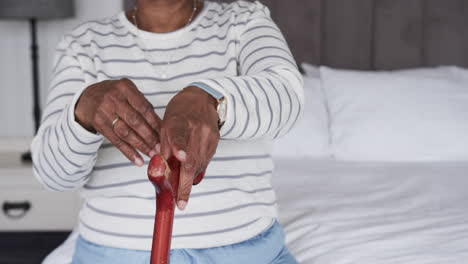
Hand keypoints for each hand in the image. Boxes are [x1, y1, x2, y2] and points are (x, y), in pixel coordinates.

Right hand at [75, 78, 160, 165]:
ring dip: (141, 146)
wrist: (87, 98)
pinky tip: (138, 160)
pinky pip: (116, 141)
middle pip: (135, 121)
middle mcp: (113, 98)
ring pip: (126, 133)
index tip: (166, 134)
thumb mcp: (127, 91)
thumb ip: (142, 104)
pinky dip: (128, 152)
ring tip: (153, 155)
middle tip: (161, 148)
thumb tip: (161, 126)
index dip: (155, 122)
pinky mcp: (99, 124)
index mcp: (125, 87)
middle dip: (150, 136)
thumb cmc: (115, 95)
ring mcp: (104, 112)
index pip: (143, 107)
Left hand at [160, 86, 219, 209]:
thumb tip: (162, 169)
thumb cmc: (180, 111)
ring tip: (182, 196)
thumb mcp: (166, 124)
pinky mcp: (215, 142)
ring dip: (190, 182)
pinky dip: (196, 172)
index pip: (179, 134)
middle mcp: (197, 128)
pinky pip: (205, 162)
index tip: (181, 158)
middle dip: (185, 185)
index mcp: (179, 120)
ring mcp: (209, 136)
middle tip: (180, 203)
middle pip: (192, 160)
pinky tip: (189, 178)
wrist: (203, 98)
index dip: (180, 146)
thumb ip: (164, 146)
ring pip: (199, 165)